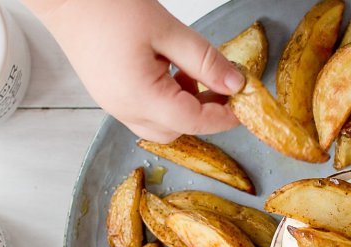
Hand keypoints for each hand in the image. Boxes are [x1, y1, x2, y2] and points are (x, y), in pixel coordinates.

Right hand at [24, 0, 243, 142]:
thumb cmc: (106, 6)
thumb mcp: (167, 30)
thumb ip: (204, 60)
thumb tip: (235, 84)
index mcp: (139, 96)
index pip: (194, 121)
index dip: (224, 116)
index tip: (245, 104)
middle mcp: (124, 109)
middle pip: (178, 130)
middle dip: (205, 113)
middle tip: (224, 86)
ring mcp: (113, 104)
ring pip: (161, 124)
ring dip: (185, 106)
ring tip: (193, 71)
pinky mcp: (109, 95)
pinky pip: (145, 111)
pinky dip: (166, 100)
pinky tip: (171, 70)